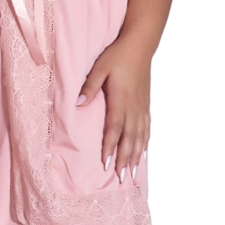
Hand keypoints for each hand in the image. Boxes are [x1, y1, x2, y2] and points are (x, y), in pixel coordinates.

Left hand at [77, 35, 150, 183]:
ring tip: (131, 173)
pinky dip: (144, 143)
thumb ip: (89, 87)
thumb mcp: (99, 68)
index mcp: (121, 100)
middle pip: (129, 138)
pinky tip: (142, 152)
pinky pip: (146, 129)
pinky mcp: (146, 104)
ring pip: (140, 137)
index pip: (114, 129)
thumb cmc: (117, 55)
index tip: (106, 164)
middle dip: (124, 159)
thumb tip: (78, 105)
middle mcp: (134, 107)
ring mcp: (142, 107)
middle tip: (120, 178)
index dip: (110, 147)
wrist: (140, 46)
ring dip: (135, 156)